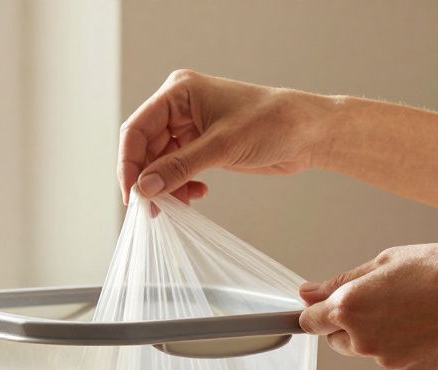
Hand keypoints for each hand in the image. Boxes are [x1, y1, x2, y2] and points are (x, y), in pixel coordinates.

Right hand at [118, 69, 338, 203]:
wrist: (308, 133)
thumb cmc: (272, 122)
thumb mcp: (222, 146)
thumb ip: (179, 167)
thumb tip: (145, 188)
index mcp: (179, 92)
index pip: (137, 129)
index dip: (129, 163)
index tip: (132, 194)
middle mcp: (179, 108)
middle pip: (145, 148)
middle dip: (148, 180)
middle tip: (153, 209)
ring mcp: (190, 127)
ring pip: (160, 163)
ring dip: (166, 186)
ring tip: (179, 205)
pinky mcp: (202, 146)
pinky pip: (177, 170)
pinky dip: (181, 186)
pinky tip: (197, 194)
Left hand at [298, 243, 437, 369]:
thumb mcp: (389, 260)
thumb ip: (343, 281)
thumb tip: (307, 293)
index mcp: (350, 306)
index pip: (310, 320)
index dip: (317, 312)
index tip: (320, 309)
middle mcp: (362, 339)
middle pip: (337, 338)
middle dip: (350, 323)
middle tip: (386, 300)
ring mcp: (386, 360)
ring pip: (369, 349)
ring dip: (380, 333)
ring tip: (418, 308)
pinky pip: (396, 360)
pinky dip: (406, 346)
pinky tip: (432, 326)